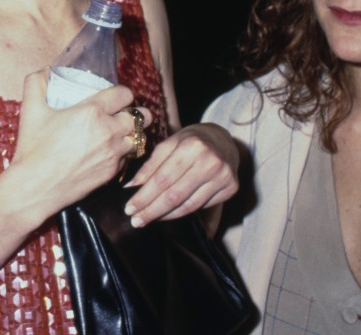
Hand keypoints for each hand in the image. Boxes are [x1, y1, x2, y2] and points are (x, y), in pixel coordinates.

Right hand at [10, 71, 153, 219]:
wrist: (36, 187)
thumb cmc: (33, 148)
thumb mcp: (30, 109)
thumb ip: (36, 83)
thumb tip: (46, 71)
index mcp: (92, 111)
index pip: (124, 94)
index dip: (123, 93)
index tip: (116, 97)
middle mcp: (108, 131)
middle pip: (141, 116)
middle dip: (136, 112)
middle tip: (124, 113)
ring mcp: (113, 154)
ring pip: (139, 138)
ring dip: (133, 133)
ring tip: (122, 132)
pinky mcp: (112, 173)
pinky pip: (128, 158)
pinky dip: (123, 152)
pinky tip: (110, 151)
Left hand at [122, 123, 238, 226]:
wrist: (223, 139)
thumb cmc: (190, 140)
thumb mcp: (169, 144)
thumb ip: (151, 165)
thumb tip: (131, 187)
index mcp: (191, 146)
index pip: (162, 179)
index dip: (144, 196)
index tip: (129, 208)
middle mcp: (210, 161)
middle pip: (175, 195)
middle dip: (152, 211)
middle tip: (136, 221)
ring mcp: (223, 176)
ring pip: (189, 205)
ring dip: (166, 215)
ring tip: (149, 219)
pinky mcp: (231, 188)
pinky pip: (202, 207)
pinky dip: (183, 213)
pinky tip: (169, 215)